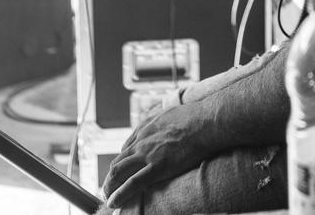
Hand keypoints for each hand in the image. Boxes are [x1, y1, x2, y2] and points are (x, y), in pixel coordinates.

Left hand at [102, 101, 219, 208]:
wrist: (206, 121)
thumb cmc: (196, 116)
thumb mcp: (171, 112)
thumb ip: (161, 121)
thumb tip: (160, 126)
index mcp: (145, 128)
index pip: (126, 149)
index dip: (122, 163)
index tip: (121, 173)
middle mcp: (142, 140)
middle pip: (118, 162)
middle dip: (110, 178)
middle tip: (108, 189)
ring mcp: (147, 154)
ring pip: (118, 172)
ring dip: (109, 187)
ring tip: (108, 198)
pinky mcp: (157, 167)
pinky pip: (132, 183)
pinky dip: (120, 194)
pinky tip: (114, 202)